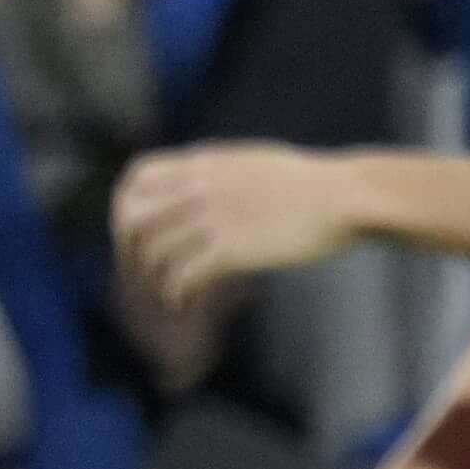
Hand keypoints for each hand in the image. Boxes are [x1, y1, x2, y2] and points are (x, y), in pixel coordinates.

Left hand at [112, 139, 359, 307]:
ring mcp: (214, 218)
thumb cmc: (308, 184)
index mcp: (204, 163)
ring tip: (168, 294)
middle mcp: (200, 187)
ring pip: (155, 254)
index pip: (137, 177)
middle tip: (140, 271)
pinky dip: (176, 296)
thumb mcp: (250, 163)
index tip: (132, 231)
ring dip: (154, 280)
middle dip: (129, 250)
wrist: (345, 197)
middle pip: (134, 220)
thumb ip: (214, 173)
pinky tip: (185, 305)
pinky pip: (183, 278)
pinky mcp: (233, 249)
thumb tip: (193, 184)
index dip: (124, 206)